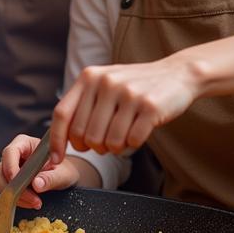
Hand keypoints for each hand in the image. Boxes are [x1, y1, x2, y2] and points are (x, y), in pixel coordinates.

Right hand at [0, 134, 80, 209]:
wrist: (64, 176)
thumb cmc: (64, 169)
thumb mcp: (63, 174)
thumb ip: (51, 178)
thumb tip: (36, 184)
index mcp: (25, 143)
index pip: (10, 152)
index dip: (11, 169)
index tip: (20, 185)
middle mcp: (14, 154)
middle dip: (12, 188)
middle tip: (32, 200)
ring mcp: (9, 167)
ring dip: (13, 195)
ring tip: (34, 203)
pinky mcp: (9, 180)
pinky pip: (4, 190)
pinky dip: (16, 199)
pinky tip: (30, 203)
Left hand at [50, 56, 198, 164]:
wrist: (177, 74)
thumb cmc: (136, 86)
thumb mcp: (105, 84)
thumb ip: (83, 105)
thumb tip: (60, 140)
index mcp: (90, 76)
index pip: (62, 114)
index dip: (56, 141)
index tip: (56, 159)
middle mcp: (106, 82)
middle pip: (84, 135)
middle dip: (93, 147)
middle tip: (106, 141)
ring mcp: (129, 93)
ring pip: (108, 142)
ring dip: (115, 147)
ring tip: (124, 134)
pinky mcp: (150, 106)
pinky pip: (131, 141)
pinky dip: (133, 144)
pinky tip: (140, 131)